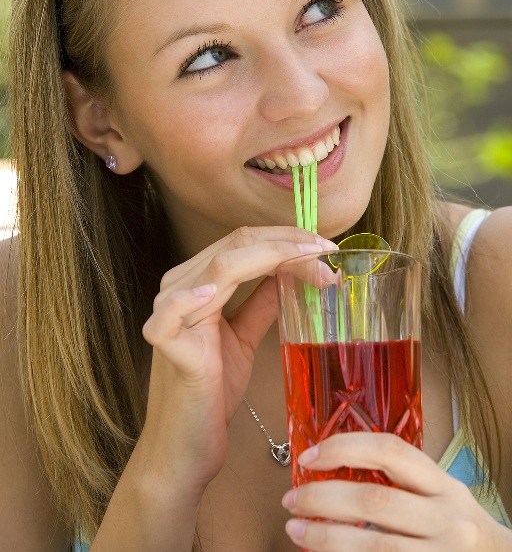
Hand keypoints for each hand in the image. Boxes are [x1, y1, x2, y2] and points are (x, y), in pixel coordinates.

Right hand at [140, 226, 334, 490]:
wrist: (185, 450)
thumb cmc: (211, 393)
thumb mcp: (243, 337)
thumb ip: (261, 302)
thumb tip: (292, 272)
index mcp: (197, 281)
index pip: (243, 242)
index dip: (286, 237)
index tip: (326, 248)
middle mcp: (180, 287)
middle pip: (236, 245)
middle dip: (288, 242)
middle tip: (328, 252)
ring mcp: (169, 314)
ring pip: (221, 266)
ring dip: (271, 256)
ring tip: (310, 261)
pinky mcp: (165, 346)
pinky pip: (171, 312)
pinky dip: (191, 297)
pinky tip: (215, 291)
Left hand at [282, 433, 511, 549]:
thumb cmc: (457, 527)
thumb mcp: (439, 494)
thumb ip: (398, 480)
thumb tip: (329, 467)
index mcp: (444, 485)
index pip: (390, 451)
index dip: (345, 448)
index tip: (309, 456)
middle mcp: (447, 520)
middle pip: (374, 501)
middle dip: (322, 498)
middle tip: (291, 499)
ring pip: (373, 547)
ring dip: (325, 538)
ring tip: (295, 530)